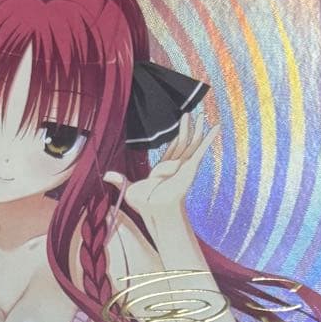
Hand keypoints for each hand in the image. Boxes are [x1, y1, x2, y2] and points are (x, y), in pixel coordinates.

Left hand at [104, 114, 218, 219]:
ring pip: (191, 143)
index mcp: (163, 168)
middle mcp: (175, 165)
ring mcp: (184, 165)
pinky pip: (200, 149)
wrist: (155, 209)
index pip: (172, 148)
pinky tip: (216, 127)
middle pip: (183, 142)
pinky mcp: (190, 166)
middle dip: (186, 128)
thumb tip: (105, 176)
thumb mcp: (128, 188)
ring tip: (200, 115)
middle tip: (189, 112)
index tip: (179, 125)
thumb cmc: (144, 203)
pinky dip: (209, 139)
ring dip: (196, 129)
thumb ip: (119, 179)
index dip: (176, 136)